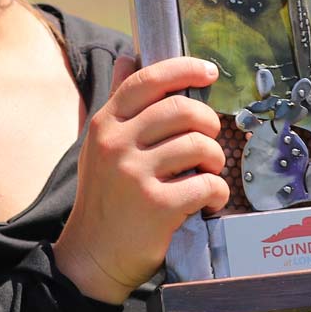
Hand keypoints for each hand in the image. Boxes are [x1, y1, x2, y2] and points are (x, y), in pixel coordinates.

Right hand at [55, 54, 228, 303]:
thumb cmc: (105, 199)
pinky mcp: (157, 206)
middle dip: (208, 123)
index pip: (148, 80)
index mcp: (105, 125)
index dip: (185, 69)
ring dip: (215, 161)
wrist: (93, 256)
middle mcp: (116, 145)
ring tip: (207, 173)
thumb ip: (119, 104)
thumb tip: (129, 56)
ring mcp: (135, 175)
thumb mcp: (99, 146)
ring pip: (200, 146)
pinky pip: (207, 184)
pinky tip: (208, 201)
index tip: (210, 72)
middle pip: (182, 110)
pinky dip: (217, 193)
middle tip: (209, 140)